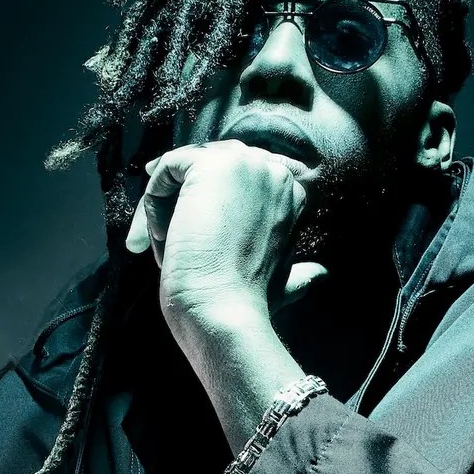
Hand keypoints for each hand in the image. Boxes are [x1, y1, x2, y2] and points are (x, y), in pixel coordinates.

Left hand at [123, 140, 329, 321]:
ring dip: (165, 202)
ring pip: (187, 166)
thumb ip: (301, 273)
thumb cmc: (247, 303)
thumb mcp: (285, 282)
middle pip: (211, 164)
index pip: (239, 175)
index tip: (185, 225)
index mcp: (293, 193)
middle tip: (162, 236)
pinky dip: (153, 200)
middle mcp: (274, 170)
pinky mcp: (211, 164)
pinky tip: (158, 234)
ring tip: (160, 243)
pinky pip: (169, 165)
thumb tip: (319, 276)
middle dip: (182, 198)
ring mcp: (245, 162)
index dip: (209, 197)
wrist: (224, 310)